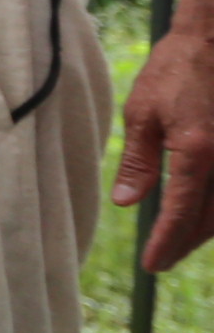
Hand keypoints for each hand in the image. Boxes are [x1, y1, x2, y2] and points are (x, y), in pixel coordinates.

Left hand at [119, 23, 213, 269]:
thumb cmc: (176, 68)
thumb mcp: (143, 112)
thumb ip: (139, 161)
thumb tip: (126, 201)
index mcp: (197, 152)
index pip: (180, 212)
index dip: (166, 242)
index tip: (152, 264)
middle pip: (210, 219)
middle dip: (186, 243)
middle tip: (163, 259)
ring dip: (207, 229)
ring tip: (182, 241)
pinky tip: (205, 211)